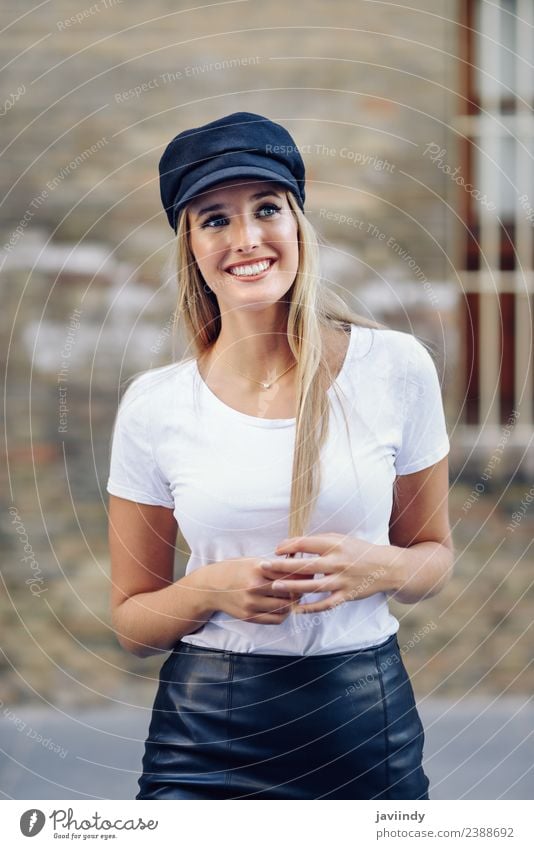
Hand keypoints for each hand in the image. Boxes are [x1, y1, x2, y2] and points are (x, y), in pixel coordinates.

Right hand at [202, 557, 306, 624]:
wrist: (210, 587)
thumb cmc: (234, 570)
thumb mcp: (253, 561)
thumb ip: (274, 566)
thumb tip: (299, 567)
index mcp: (258, 568)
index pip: (288, 573)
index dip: (301, 575)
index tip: (309, 573)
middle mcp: (255, 586)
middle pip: (289, 591)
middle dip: (298, 590)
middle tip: (303, 587)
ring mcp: (251, 603)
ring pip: (284, 607)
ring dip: (292, 603)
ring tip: (293, 598)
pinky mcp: (249, 616)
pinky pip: (275, 619)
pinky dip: (283, 615)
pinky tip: (283, 608)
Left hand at [260, 533, 391, 613]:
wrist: (385, 567)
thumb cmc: (358, 550)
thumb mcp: (340, 539)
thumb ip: (318, 541)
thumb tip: (291, 544)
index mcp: (335, 545)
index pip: (306, 544)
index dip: (288, 546)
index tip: (276, 550)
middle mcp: (337, 562)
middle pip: (305, 566)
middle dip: (282, 566)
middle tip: (263, 566)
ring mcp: (342, 580)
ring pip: (313, 586)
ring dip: (292, 587)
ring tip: (275, 587)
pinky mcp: (346, 595)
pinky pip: (326, 604)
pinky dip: (310, 608)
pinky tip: (296, 609)